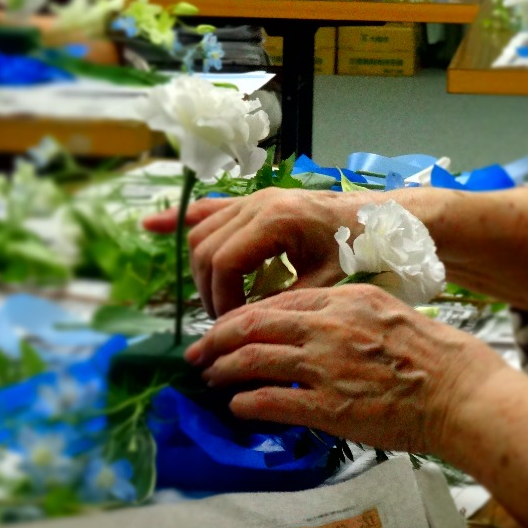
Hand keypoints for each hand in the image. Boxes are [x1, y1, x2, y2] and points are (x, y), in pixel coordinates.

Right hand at [142, 188, 375, 317]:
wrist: (377, 220)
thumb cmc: (357, 250)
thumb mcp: (324, 284)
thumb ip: (282, 302)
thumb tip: (246, 327)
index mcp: (275, 220)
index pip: (223, 261)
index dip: (221, 298)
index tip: (232, 326)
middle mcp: (257, 203)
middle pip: (205, 247)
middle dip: (208, 289)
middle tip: (224, 322)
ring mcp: (252, 199)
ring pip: (201, 231)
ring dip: (199, 268)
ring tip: (216, 300)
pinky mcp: (252, 202)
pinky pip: (208, 208)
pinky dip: (178, 218)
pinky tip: (150, 225)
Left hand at [185, 285, 507, 453]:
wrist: (460, 393)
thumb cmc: (435, 356)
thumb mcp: (388, 314)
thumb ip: (346, 317)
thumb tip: (313, 329)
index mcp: (344, 299)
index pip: (277, 302)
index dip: (242, 316)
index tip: (225, 327)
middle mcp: (328, 326)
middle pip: (253, 325)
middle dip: (216, 339)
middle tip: (197, 353)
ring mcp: (325, 366)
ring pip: (252, 360)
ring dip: (223, 370)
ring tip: (210, 379)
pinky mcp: (328, 406)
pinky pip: (270, 401)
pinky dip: (245, 402)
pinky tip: (236, 406)